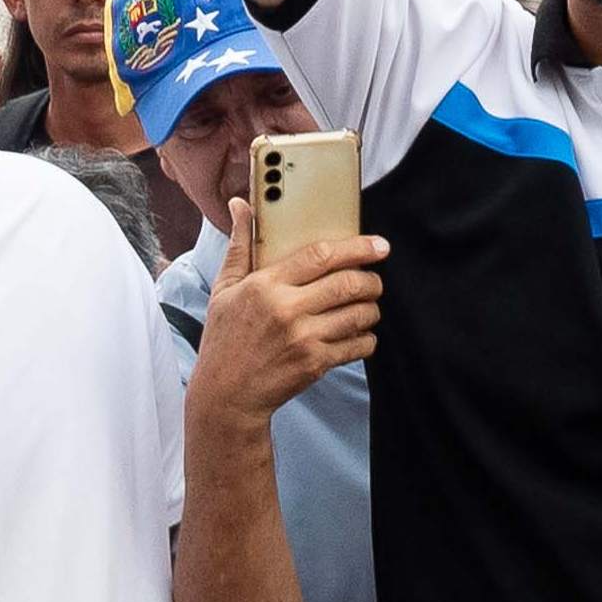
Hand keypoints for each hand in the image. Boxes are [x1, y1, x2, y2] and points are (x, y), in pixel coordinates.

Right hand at [190, 198, 387, 423]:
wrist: (226, 395)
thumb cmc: (224, 339)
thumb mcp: (225, 289)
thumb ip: (239, 245)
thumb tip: (240, 206)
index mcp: (265, 285)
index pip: (321, 255)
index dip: (357, 247)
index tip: (377, 245)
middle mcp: (287, 309)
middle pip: (348, 283)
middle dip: (372, 280)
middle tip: (374, 280)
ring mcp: (303, 338)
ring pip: (360, 314)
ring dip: (372, 308)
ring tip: (368, 306)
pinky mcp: (315, 364)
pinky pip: (359, 345)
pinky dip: (367, 338)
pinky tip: (359, 334)